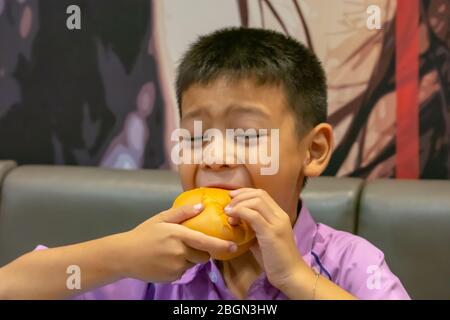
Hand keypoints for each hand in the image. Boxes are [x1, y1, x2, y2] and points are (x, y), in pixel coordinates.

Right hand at [115, 204, 236, 281]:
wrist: (124, 255)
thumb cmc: (143, 234)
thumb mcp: (161, 218)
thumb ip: (182, 213)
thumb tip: (201, 206)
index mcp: (178, 235)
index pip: (205, 242)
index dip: (221, 245)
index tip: (233, 246)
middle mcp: (179, 252)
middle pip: (203, 255)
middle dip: (201, 251)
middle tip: (186, 244)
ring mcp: (175, 267)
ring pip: (193, 263)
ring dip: (189, 258)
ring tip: (172, 251)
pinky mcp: (172, 277)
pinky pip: (183, 271)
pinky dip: (179, 266)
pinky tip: (165, 260)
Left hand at [225, 188, 308, 289]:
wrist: (290, 275)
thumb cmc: (275, 260)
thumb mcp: (262, 239)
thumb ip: (253, 228)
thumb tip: (236, 221)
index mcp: (280, 215)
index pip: (262, 194)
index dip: (245, 192)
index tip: (231, 198)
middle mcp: (280, 215)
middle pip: (259, 194)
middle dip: (240, 196)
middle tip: (228, 206)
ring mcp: (277, 223)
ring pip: (256, 201)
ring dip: (239, 204)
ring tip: (229, 214)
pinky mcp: (271, 233)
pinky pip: (253, 215)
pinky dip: (240, 212)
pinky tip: (232, 218)